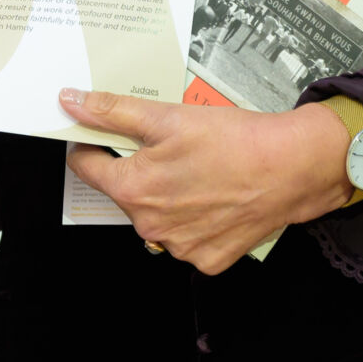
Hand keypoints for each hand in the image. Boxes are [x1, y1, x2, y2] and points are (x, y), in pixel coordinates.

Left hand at [59, 88, 352, 274]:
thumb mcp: (165, 117)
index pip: (86, 167)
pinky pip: (187, 238)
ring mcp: (180, 248)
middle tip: (168, 148)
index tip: (105, 134)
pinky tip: (213, 197)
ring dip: (165, 196)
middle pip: (124, 192)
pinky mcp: (209, 260)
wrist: (292, 168)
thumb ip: (112, 112)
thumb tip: (70, 102)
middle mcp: (151, 227)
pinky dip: (194, 219)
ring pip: (155, 217)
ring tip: (196, 171)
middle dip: (137, 169)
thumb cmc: (232, 140)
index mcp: (133, 190)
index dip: (92, 145)